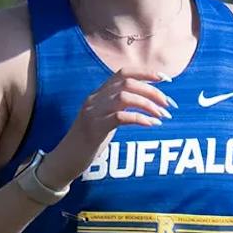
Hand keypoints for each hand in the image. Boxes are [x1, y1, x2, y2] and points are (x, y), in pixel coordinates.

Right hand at [42, 70, 173, 188]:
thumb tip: (145, 103)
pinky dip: (140, 118)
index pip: (123, 72)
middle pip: (128, 83)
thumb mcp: (103, 120)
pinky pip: (121, 117)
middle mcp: (94, 99)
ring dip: (148, 104)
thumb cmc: (86, 143)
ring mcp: (93, 113)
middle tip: (169, 105)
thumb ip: (118, 108)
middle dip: (153, 91)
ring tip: (163, 116)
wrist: (64, 161)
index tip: (166, 79)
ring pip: (125, 97)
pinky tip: (151, 125)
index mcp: (98, 94)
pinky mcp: (94, 129)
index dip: (146, 72)